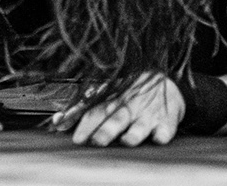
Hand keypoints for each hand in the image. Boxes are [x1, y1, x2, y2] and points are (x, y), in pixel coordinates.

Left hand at [53, 72, 182, 145]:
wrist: (169, 86)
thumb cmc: (132, 93)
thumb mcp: (110, 96)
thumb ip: (87, 109)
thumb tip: (57, 122)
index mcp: (112, 98)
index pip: (93, 108)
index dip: (79, 118)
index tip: (68, 130)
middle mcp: (129, 105)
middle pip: (114, 117)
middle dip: (104, 130)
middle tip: (94, 141)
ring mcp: (148, 114)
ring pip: (139, 124)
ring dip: (133, 133)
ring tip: (126, 141)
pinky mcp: (167, 121)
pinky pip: (165, 129)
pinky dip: (161, 134)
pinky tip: (158, 138)